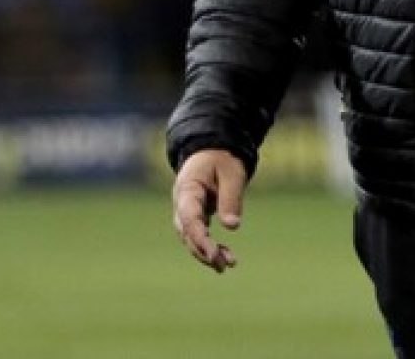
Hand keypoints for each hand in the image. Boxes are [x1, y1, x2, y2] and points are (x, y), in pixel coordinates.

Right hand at [172, 149, 246, 272]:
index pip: (189, 218)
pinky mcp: (195, 215)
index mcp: (187, 188)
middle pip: (187, 232)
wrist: (214, 149)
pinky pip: (198, 235)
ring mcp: (186, 210)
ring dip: (207, 252)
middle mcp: (182, 202)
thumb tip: (232, 226)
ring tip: (228, 264)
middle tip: (223, 265)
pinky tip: (226, 257)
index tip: (214, 254)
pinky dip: (210, 246)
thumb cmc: (223, 158)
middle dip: (203, 250)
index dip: (200, 238)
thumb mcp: (231, 173)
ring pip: (191, 237)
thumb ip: (230, 198)